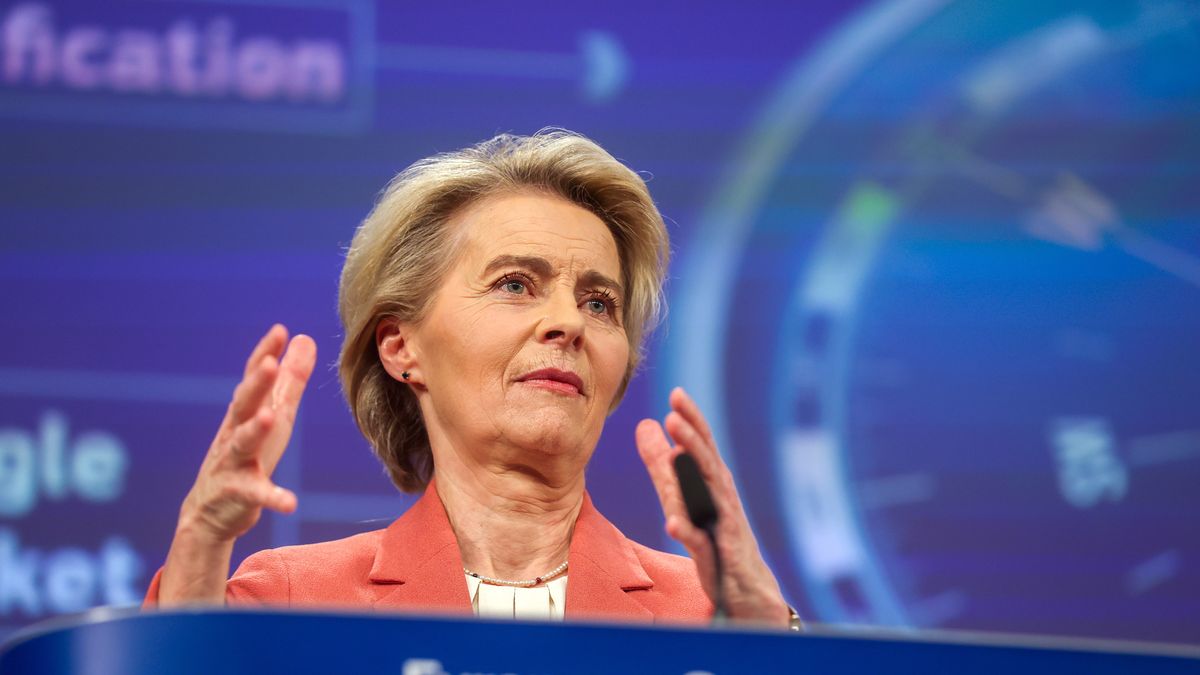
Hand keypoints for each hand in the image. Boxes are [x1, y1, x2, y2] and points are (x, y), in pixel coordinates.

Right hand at [160, 325, 314, 603]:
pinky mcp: (238, 494)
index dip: (263, 355)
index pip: (251, 379)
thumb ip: (290, 380)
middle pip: (243, 404)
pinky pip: (256, 495)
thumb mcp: (274, 416)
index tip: (279, 331)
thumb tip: (305, 339)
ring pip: (241, 444)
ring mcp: (233, 463)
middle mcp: (234, 433)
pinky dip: (273, 497)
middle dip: (255, 384)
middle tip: (269, 363)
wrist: (210, 511)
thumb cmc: (248, 455)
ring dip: (254, 430)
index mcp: (245, 413)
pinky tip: (290, 503)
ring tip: (270, 417)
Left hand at [636, 387, 790, 625]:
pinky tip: (672, 522)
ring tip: (676, 453)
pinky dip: (687, 530)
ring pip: (707, 496)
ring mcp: (721, 524)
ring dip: (691, 475)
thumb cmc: (713, 532)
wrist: (742, 584)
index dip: (692, 419)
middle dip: (692, 438)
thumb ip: (662, 463)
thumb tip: (645, 423)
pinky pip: (700, 541)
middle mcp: (721, 496)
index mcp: (712, 479)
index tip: (677, 393)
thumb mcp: (683, 493)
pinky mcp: (717, 553)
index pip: (702, 444)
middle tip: (675, 414)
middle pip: (706, 462)